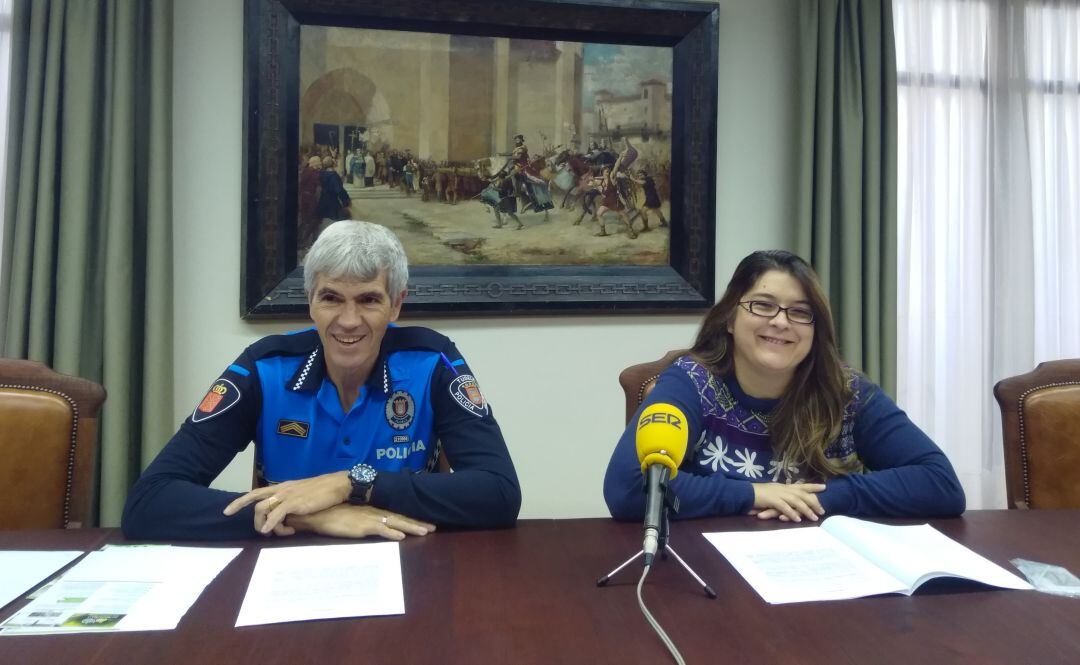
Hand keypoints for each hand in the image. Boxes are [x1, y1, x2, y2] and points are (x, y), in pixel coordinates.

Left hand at [223, 471, 351, 534]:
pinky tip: (269, 531)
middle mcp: (282, 489)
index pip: (258, 492)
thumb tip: (286, 518)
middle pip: (254, 497)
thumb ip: (292, 504)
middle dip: (238, 505)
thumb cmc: (323, 492)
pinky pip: (277, 513)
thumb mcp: (303, 496)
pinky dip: (270, 523)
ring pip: (263, 507)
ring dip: (261, 523)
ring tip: (268, 533)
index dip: (241, 500)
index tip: (229, 509)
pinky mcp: (295, 503)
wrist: (337, 485)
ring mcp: (287, 495)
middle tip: (228, 514)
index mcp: (283, 487)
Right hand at [287, 504, 434, 540]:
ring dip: (410, 527)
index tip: (423, 522)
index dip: (409, 519)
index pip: (395, 514)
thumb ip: (362, 520)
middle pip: (400, 518)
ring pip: (395, 523)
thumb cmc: (331, 514)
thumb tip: (371, 525)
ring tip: (425, 531)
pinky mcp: (361, 526)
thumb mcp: (351, 517)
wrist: (317, 512)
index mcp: (372, 511)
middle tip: (433, 527)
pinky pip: (380, 530)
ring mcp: (369, 519)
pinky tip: (401, 536)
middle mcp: (374, 513)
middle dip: (417, 523)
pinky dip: (391, 533)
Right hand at [750, 482, 825, 522]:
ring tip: (814, 517)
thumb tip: (790, 502)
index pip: (800, 485)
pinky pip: (783, 507)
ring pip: (796, 500)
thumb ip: (780, 497)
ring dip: (806, 509)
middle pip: (802, 493)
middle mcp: (782, 488)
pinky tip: (797, 519)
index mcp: (782, 486)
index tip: (824, 487)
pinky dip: (791, 513)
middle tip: (822, 510)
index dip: (812, 486)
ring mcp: (777, 493)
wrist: (743, 493)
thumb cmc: (756, 495)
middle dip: (813, 501)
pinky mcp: (771, 500)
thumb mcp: (771, 493)